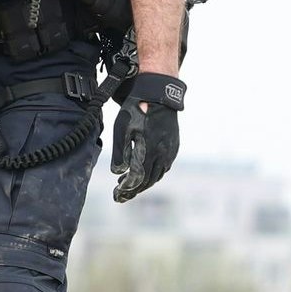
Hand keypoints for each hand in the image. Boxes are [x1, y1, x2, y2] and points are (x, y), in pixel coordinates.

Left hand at [110, 72, 184, 201]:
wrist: (158, 95)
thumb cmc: (136, 111)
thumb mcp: (123, 129)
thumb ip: (121, 153)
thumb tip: (118, 173)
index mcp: (150, 151)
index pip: (138, 178)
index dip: (127, 189)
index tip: (116, 195)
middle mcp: (163, 154)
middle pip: (149, 180)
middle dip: (134, 190)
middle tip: (121, 196)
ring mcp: (171, 150)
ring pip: (158, 174)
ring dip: (144, 183)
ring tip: (129, 185)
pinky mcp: (174, 146)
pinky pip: (165, 166)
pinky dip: (154, 173)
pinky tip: (145, 172)